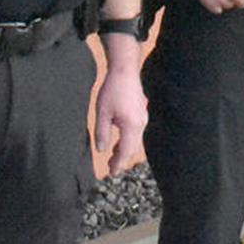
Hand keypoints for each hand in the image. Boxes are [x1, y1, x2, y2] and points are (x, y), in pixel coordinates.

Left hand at [92, 51, 147, 175]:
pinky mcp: (141, 114)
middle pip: (132, 148)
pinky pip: (135, 133)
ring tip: (113, 157)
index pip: (126, 151)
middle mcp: (140, 124)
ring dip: (124, 150)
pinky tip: (119, 142)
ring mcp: (142, 119)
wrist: (125, 70)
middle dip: (122, 159)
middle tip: (112, 169)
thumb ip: (102, 133)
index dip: (119, 164)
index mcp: (131, 126)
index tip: (112, 173)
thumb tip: (101, 150)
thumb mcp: (102, 112)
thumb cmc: (112, 89)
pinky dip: (127, 141)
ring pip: (135, 141)